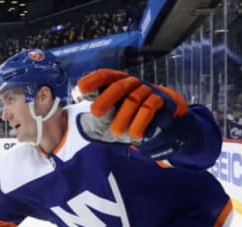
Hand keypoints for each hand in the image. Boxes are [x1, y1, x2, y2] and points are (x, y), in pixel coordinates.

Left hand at [74, 69, 193, 158]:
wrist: (156, 128)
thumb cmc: (126, 122)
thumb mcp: (108, 121)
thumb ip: (99, 116)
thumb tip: (87, 117)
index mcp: (114, 84)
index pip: (103, 76)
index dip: (93, 80)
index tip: (81, 89)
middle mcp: (130, 84)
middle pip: (118, 86)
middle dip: (105, 99)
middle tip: (95, 112)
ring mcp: (146, 90)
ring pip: (133, 99)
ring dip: (123, 118)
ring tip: (117, 132)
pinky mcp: (160, 100)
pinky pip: (149, 108)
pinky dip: (140, 123)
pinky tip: (134, 134)